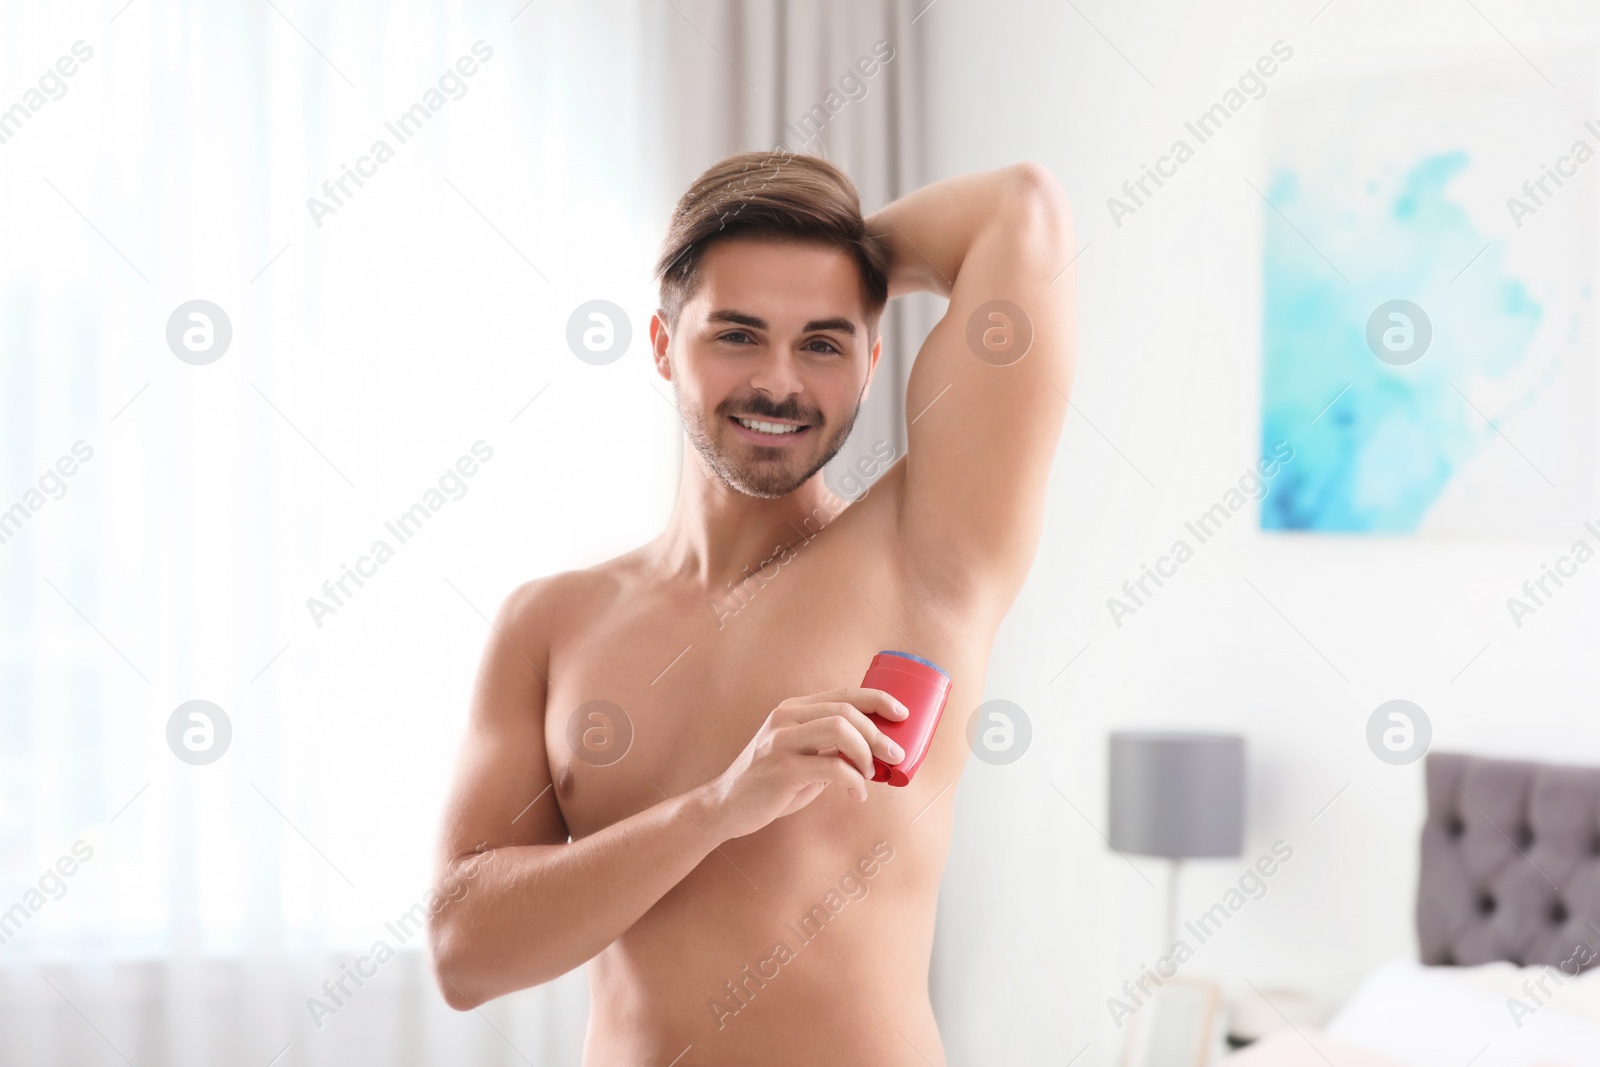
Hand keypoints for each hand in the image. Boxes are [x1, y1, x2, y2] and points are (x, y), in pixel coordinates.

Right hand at [702, 688, 908, 840]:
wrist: (727, 806)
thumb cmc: (771, 783)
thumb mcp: (801, 756)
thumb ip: (830, 748)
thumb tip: (876, 752)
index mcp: (793, 710)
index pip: (844, 694)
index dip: (878, 699)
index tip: (902, 713)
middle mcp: (786, 718)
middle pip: (847, 712)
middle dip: (879, 733)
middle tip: (895, 755)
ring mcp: (781, 741)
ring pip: (840, 730)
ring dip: (866, 753)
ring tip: (871, 774)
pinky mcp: (782, 768)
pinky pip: (832, 768)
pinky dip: (853, 781)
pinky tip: (856, 794)